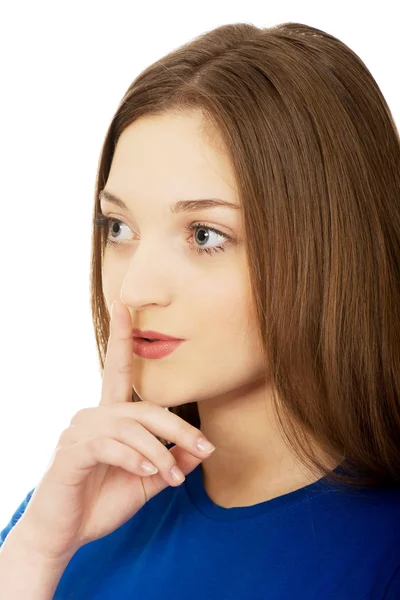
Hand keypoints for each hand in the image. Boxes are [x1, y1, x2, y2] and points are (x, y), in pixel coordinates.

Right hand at [18, 300, 214, 561]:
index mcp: (110, 417)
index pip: (118, 370)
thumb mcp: (146, 481)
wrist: (62, 536)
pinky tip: (147, 471)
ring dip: (159, 451)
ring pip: (131, 426)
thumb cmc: (100, 503)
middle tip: (205, 448)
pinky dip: (134, 456)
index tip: (124, 305)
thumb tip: (201, 449)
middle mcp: (93, 415)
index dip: (121, 337)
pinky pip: (111, 444)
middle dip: (178, 427)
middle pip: (144, 407)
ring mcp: (79, 431)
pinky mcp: (72, 450)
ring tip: (173, 477)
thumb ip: (170, 462)